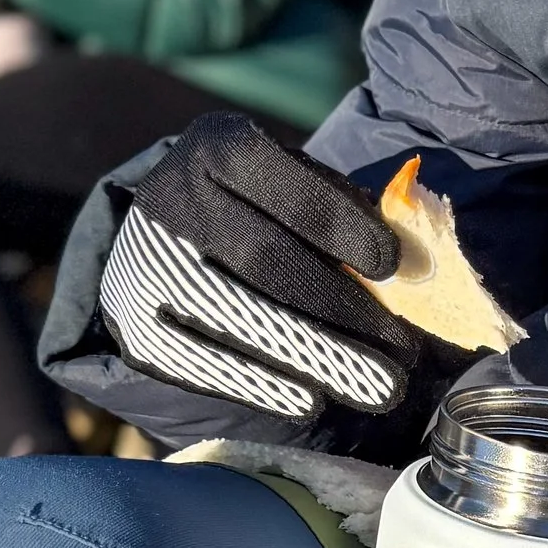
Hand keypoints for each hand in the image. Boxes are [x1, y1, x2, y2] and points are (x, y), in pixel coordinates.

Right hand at [97, 113, 421, 426]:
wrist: (162, 245)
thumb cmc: (258, 215)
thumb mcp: (295, 192)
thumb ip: (348, 219)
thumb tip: (413, 271)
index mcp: (219, 148)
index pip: (284, 183)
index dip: (341, 225)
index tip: (392, 266)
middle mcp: (172, 198)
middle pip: (264, 258)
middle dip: (341, 310)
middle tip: (403, 353)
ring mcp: (144, 265)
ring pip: (236, 316)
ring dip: (315, 357)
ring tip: (377, 387)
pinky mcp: (135, 327)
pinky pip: (202, 362)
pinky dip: (262, 384)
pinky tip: (310, 399)